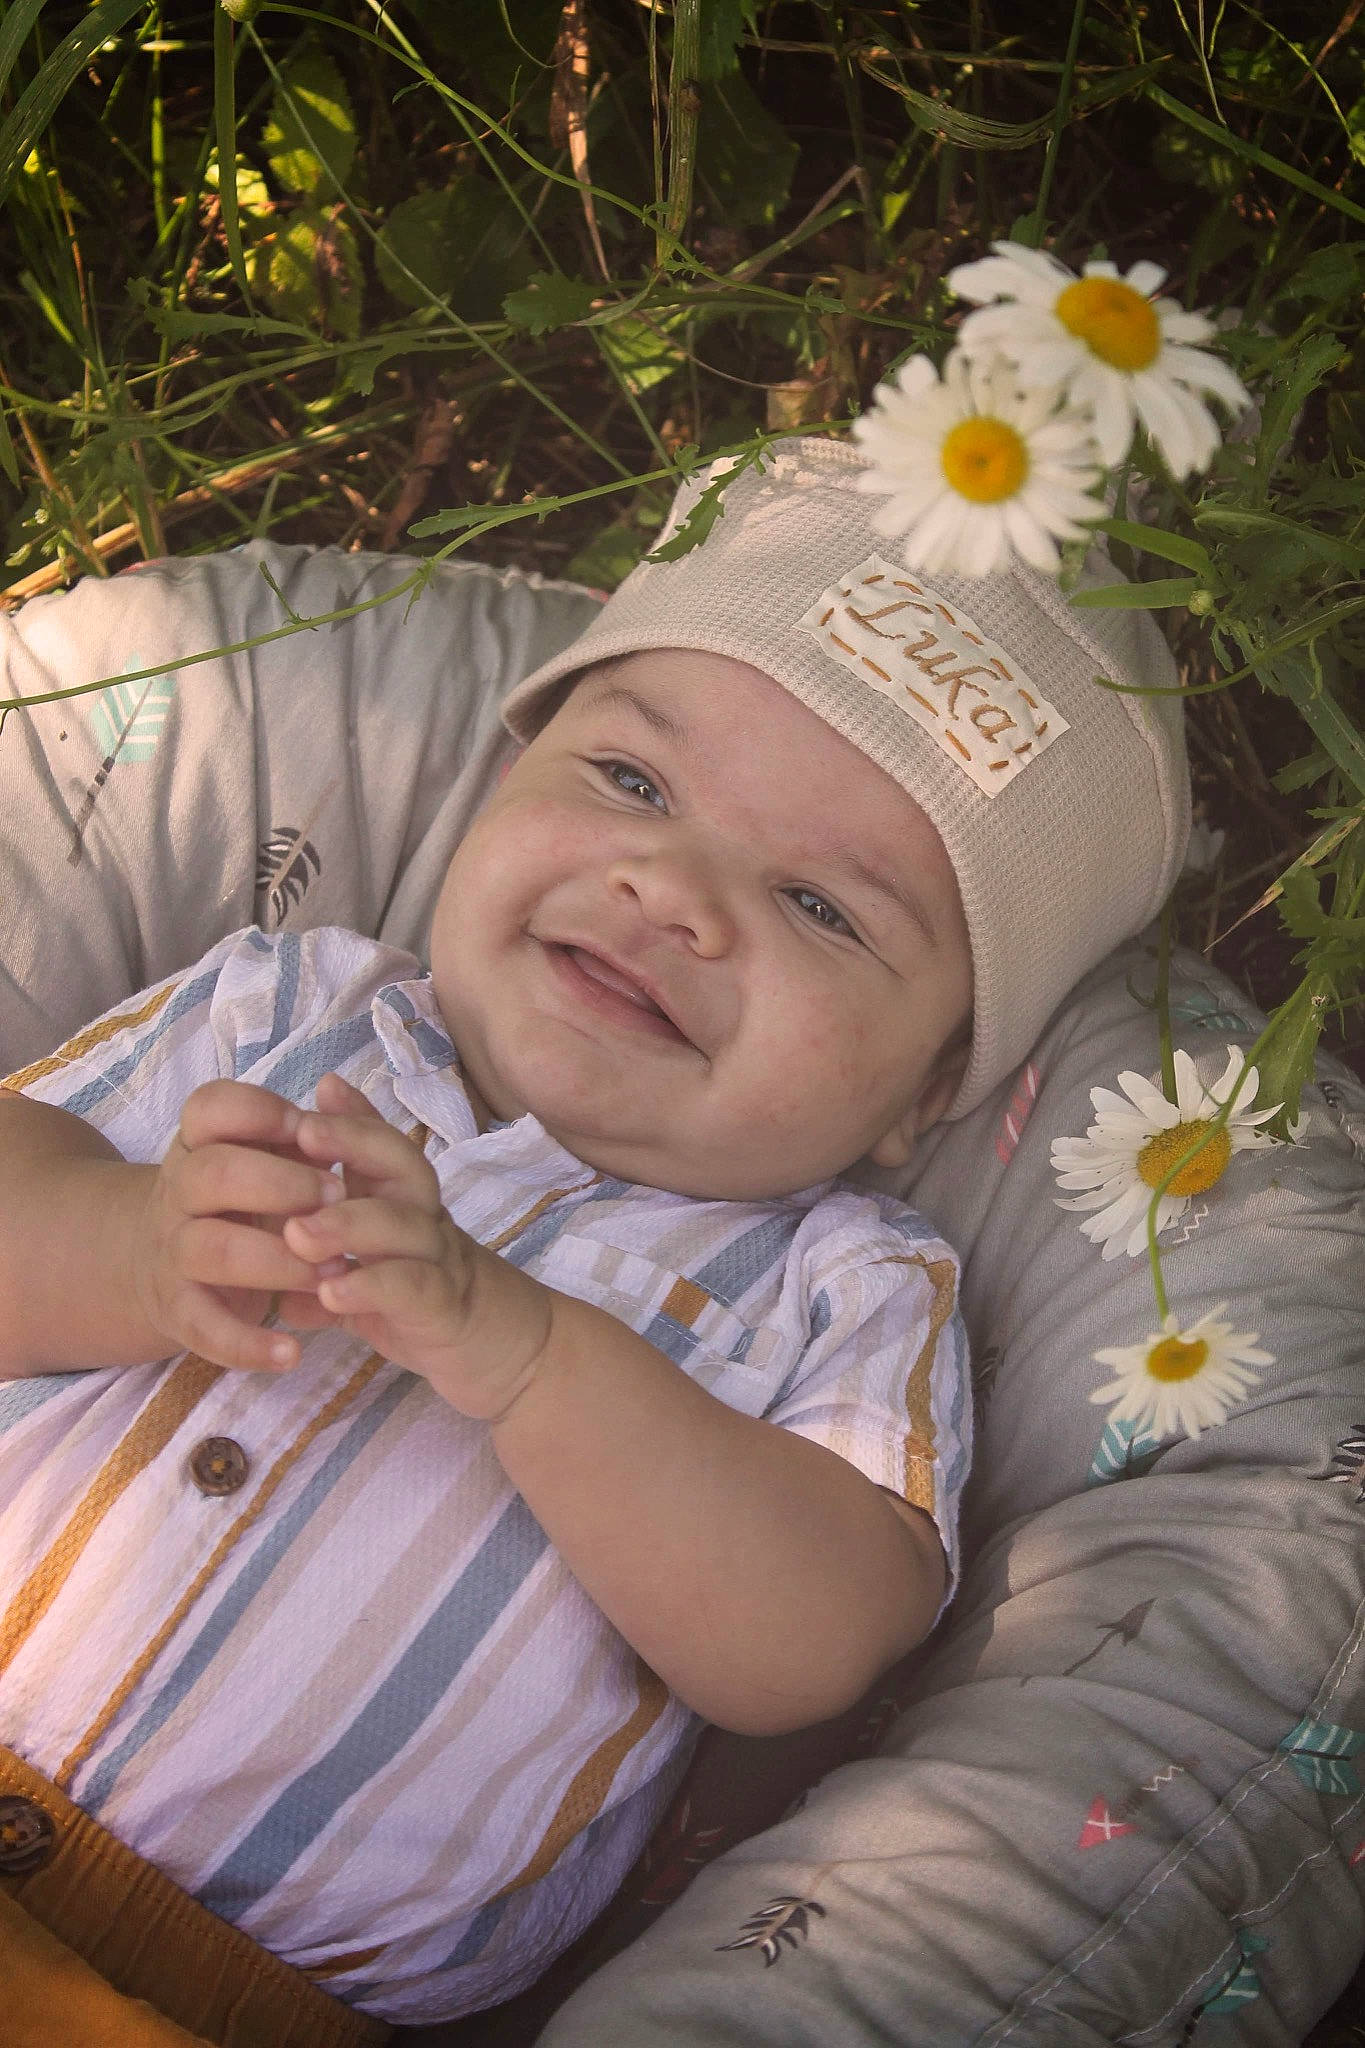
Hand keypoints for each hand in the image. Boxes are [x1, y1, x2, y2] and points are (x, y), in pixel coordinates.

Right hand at [133, 1080, 350, 1370]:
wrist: (165, 1261)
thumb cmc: (240, 1199)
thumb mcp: (264, 1157)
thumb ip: (303, 1134)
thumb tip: (338, 1098)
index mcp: (201, 1143)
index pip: (211, 1108)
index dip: (260, 1113)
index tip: (308, 1129)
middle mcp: (179, 1191)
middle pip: (214, 1174)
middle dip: (283, 1184)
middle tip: (338, 1196)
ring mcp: (174, 1251)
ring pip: (212, 1249)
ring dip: (280, 1261)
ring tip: (336, 1270)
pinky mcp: (179, 1310)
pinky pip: (205, 1328)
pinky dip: (248, 1344)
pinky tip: (292, 1352)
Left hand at [283, 1072, 554, 1418]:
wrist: (503, 1351)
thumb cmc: (422, 1300)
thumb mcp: (370, 1262)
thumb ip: (325, 1244)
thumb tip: (266, 1231)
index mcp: (405, 1202)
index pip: (385, 1146)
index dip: (352, 1120)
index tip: (311, 1101)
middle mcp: (426, 1220)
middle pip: (403, 1165)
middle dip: (353, 1143)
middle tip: (303, 1134)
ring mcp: (439, 1262)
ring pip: (404, 1226)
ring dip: (348, 1223)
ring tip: (296, 1233)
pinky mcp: (445, 1309)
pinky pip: (411, 1289)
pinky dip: (370, 1287)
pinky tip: (330, 1293)